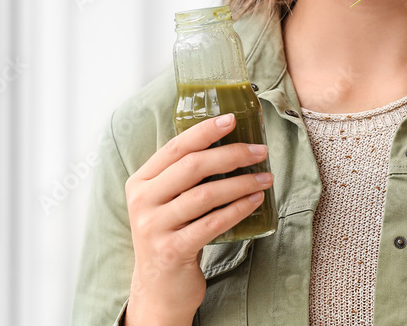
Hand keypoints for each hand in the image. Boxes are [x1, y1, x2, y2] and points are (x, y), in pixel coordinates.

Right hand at [123, 113, 272, 324]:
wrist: (159, 287)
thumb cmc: (172, 234)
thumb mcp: (167, 201)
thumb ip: (185, 176)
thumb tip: (229, 142)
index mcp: (140, 182)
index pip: (175, 147)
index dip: (204, 131)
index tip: (232, 119)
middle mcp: (142, 201)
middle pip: (192, 166)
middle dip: (231, 154)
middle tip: (260, 150)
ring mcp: (154, 227)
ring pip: (205, 194)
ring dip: (241, 183)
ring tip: (265, 177)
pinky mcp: (171, 250)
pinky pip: (212, 223)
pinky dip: (238, 209)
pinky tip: (256, 201)